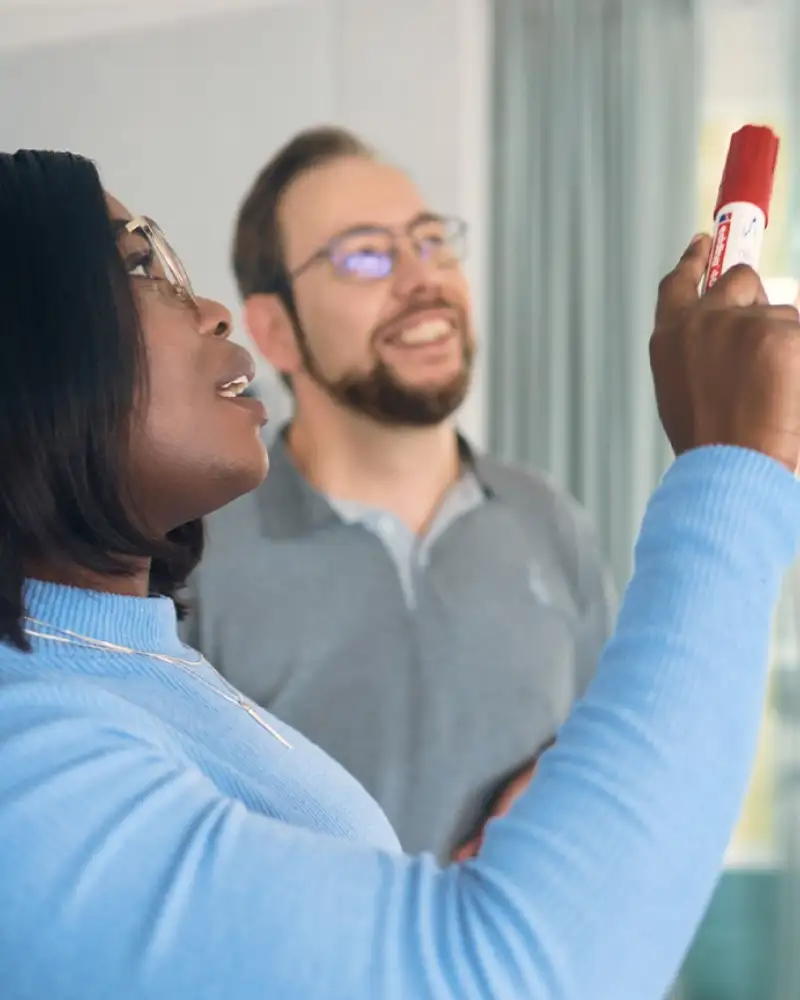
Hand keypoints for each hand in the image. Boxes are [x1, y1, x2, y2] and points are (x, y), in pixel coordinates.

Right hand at [651, 235, 799, 473]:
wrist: (732, 466)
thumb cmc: (710, 443)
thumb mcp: (683, 394)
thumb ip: (699, 355)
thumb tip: (731, 339)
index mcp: (670, 338)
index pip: (679, 282)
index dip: (694, 259)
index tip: (704, 240)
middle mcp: (703, 320)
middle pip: (739, 281)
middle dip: (757, 301)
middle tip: (766, 335)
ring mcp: (744, 322)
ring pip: (782, 317)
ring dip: (786, 348)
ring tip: (776, 397)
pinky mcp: (783, 331)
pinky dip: (799, 362)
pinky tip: (789, 394)